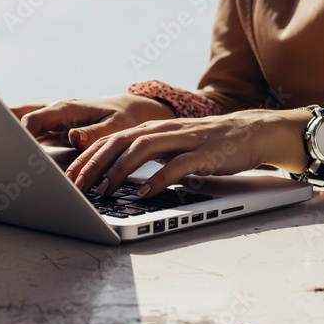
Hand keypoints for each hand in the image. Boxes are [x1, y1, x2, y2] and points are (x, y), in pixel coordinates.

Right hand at [12, 95, 175, 148]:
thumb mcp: (116, 127)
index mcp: (67, 109)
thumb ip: (94, 134)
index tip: (14, 148)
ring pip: (19, 119)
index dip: (21, 132)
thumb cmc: (124, 119)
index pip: (34, 118)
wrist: (130, 111)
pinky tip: (5, 150)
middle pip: (19, 113)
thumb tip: (73, 137)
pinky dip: (15, 137)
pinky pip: (27, 129)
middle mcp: (54, 110)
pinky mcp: (51, 126)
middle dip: (1, 125)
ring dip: (4, 129)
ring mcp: (50, 117)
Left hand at [65, 109, 313, 197]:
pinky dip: (158, 180)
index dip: (88, 158)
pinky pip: (178, 166)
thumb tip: (118, 180)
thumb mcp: (174, 149)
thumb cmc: (212, 145)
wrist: (254, 132)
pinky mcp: (206, 153)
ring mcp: (185, 140)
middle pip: (119, 142)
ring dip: (119, 171)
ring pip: (143, 149)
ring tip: (103, 191)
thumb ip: (149, 159)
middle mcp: (165, 130)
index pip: (112, 140)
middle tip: (75, 187)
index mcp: (154, 129)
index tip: (69, 178)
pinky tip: (145, 193)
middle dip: (94, 165)